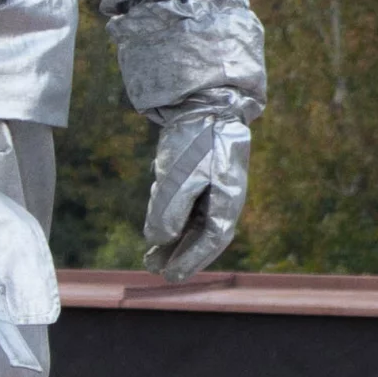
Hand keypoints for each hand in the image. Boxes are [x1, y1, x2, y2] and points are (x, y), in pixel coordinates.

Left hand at [143, 114, 252, 278]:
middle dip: (178, 254)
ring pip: (194, 218)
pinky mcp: (203, 170)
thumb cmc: (195, 140)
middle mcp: (224, 195)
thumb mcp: (178, 179)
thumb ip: (169, 214)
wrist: (204, 99)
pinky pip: (189, 201)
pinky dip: (173, 214)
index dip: (190, 261)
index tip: (169, 276)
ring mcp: (215, 182)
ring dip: (173, 237)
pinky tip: (155, 219)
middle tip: (154, 269)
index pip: (212, 240)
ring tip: (150, 253)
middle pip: (203, 233)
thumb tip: (159, 239)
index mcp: (227, 200)